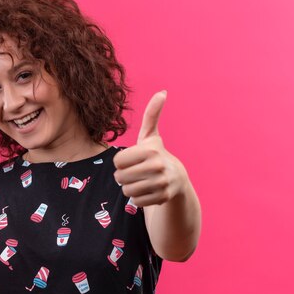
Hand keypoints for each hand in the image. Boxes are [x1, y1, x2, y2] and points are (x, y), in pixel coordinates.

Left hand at [113, 90, 188, 207]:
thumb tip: (162, 92)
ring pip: (127, 191)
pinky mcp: (162, 198)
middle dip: (124, 176)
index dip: (121, 162)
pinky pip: (136, 201)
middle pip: (120, 177)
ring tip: (141, 181)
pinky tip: (147, 191)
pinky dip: (138, 198)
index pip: (117, 162)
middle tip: (135, 173)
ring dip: (130, 188)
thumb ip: (152, 114)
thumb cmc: (155, 155)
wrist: (176, 179)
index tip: (132, 160)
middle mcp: (157, 166)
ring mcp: (161, 183)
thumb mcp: (151, 136)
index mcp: (150, 150)